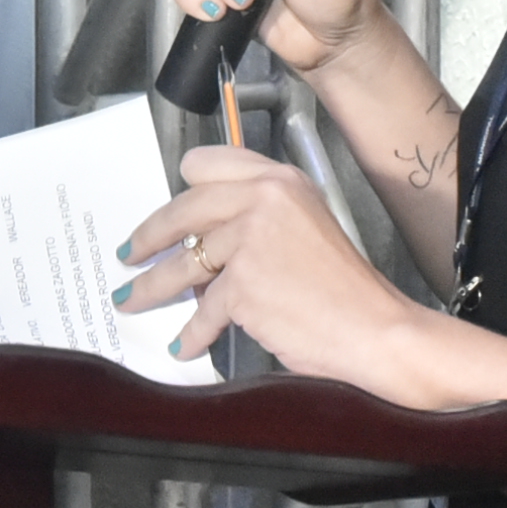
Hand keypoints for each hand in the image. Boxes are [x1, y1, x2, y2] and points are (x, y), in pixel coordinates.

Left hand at [118, 144, 421, 384]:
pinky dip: (191, 334)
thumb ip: (258, 219)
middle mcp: (263, 199)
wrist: (374, 328)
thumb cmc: (346, 290)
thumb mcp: (307, 227)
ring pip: (183, 265)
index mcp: (280, 180)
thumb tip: (203, 244)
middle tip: (132, 251)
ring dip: (152, 288)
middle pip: (182, 211)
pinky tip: (184, 343)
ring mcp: (250, 240)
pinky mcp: (242, 284)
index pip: (209, 163)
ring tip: (134, 299)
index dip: (182, 188)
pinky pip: (202, 311)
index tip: (167, 207)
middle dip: (148, 237)